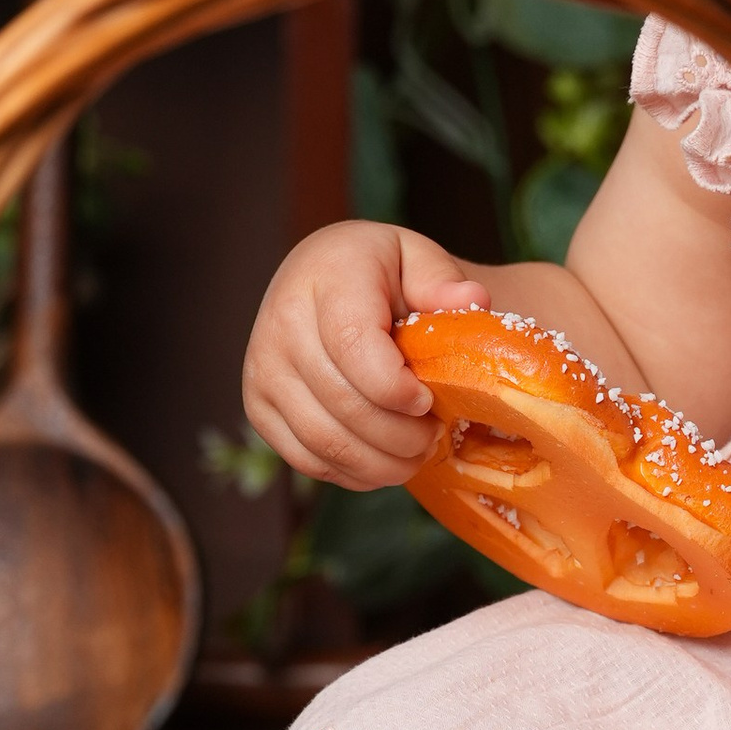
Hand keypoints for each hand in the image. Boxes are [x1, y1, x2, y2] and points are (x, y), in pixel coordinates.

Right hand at [243, 221, 488, 490]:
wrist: (323, 277)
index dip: (395, 387)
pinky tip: (384, 461)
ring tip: (416, 453)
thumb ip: (442, 279)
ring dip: (380, 462)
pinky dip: (352, 472)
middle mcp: (282, 323)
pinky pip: (306, 458)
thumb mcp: (416, 257)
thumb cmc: (379, 272)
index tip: (428, 401)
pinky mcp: (259, 407)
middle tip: (434, 435)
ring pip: (324, 441)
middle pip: (342, 403)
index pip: (353, 345)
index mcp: (326, 278)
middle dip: (399, 435)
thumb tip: (472, 300)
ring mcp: (263, 370)